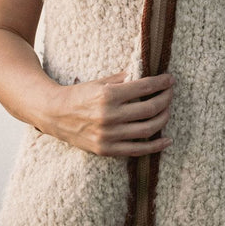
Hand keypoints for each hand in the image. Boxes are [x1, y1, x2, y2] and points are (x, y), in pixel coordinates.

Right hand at [44, 72, 173, 157]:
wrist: (53, 114)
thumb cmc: (78, 94)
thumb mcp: (99, 82)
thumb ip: (122, 79)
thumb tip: (145, 75)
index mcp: (108, 95)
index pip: (144, 87)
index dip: (161, 83)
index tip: (170, 79)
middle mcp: (109, 116)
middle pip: (150, 108)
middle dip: (166, 99)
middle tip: (171, 93)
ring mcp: (108, 135)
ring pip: (147, 129)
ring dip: (163, 118)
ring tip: (168, 110)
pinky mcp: (106, 149)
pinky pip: (137, 150)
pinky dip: (155, 146)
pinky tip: (167, 140)